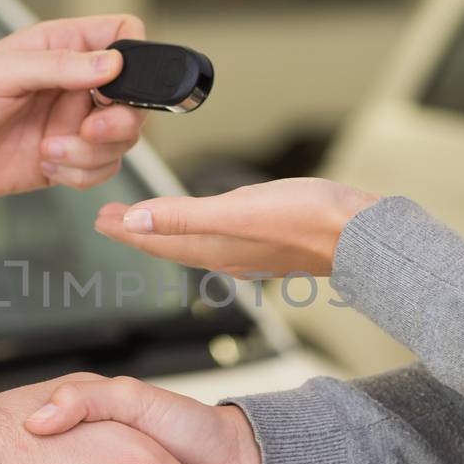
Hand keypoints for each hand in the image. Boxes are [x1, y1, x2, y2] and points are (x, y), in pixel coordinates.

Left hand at [0, 14, 147, 201]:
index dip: (133, 56)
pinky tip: (47, 166)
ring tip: (49, 150)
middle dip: (119, 121)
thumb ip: (58, 66)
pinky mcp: (70, 159)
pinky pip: (102, 170)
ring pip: (122, 139)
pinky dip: (80, 174)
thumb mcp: (0, 73)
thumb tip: (111, 63)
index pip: (124, 35)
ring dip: (90, 153)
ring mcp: (75, 123)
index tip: (116, 81)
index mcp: (64, 46)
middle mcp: (77, 84)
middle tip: (89, 131)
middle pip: (135, 97)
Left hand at [92, 178, 376, 277]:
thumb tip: (136, 221)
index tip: (100, 219)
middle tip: (109, 220)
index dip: (126, 230)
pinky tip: (206, 228)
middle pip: (169, 242)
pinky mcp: (270, 242)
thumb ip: (184, 217)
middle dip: (138, 231)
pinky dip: (198, 231)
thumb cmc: (309, 219)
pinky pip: (218, 239)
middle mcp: (227, 254)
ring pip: (192, 242)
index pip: (157, 239)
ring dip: (164, 231)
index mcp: (215, 247)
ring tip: (145, 222)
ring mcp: (249, 251)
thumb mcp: (238, 210)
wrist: (364, 235)